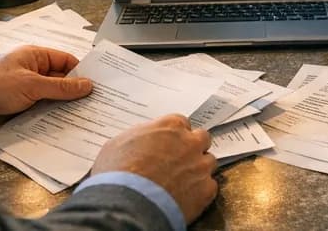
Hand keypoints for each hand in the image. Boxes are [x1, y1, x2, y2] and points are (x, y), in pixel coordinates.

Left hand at [0, 45, 92, 132]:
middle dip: (76, 90)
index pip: (67, 60)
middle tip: (95, 102)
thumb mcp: (32, 85)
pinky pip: (44, 108)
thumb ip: (61, 87)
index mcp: (35, 56)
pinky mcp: (23, 105)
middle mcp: (33, 70)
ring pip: (54, 95)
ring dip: (65, 104)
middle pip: (62, 79)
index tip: (98, 85)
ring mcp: (28, 88)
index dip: (82, 72)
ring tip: (85, 114)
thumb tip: (88, 85)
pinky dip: (54, 113)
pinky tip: (66, 122)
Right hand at [91, 114, 217, 223]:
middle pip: (202, 138)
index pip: (182, 123)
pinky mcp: (206, 189)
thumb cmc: (117, 173)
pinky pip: (210, 186)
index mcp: (170, 126)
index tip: (169, 143)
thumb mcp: (118, 144)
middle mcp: (190, 142)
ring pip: (209, 162)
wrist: (127, 203)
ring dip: (199, 169)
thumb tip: (142, 141)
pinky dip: (200, 191)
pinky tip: (186, 196)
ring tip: (182, 181)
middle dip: (193, 147)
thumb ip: (139, 137)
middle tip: (179, 159)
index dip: (175, 135)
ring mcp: (201, 165)